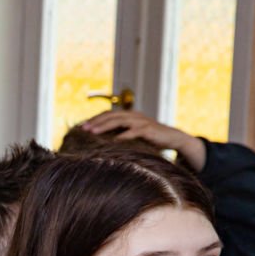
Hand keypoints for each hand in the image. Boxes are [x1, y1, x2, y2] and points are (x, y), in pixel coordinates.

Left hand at [79, 110, 206, 171]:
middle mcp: (135, 116)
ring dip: (105, 126)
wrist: (173, 138)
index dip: (95, 119)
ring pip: (120, 121)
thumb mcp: (133, 134)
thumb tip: (102, 141)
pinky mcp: (149, 130)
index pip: (109, 114)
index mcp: (130, 115)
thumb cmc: (150, 139)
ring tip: (93, 132)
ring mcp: (142, 122)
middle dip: (96, 121)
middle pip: (111, 116)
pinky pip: (134, 131)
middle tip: (83, 128)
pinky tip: (114, 140)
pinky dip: (123, 135)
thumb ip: (121, 133)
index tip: (82, 126)